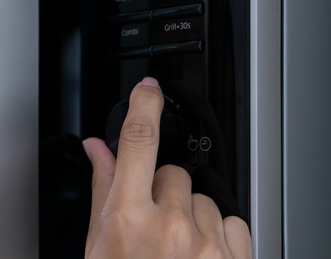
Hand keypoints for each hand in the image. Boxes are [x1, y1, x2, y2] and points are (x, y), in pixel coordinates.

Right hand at [83, 78, 251, 257]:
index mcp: (129, 219)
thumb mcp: (99, 246)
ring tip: (175, 250)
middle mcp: (170, 228)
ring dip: (192, 217)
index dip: (145, 105)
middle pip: (173, 174)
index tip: (149, 89)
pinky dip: (219, 236)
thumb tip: (97, 149)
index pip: (139, 140)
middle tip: (152, 228)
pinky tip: (198, 255)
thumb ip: (102, 190)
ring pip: (204, 199)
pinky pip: (233, 222)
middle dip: (163, 192)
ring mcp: (206, 245)